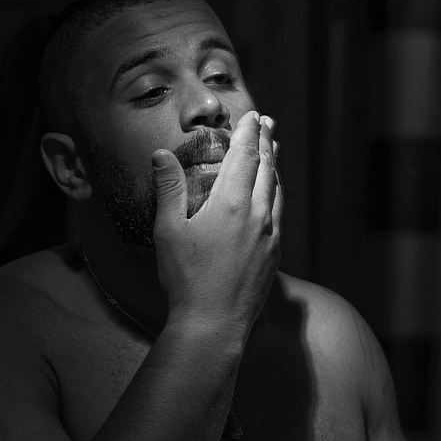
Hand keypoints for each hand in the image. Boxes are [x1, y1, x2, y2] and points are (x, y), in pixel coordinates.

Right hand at [152, 111, 282, 333]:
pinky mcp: (275, 255)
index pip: (245, 156)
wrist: (213, 324)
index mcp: (231, 203)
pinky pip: (279, 214)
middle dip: (266, 142)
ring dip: (274, 167)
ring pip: (277, 191)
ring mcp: (271, 236)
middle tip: (267, 123)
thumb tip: (162, 154)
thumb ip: (169, 189)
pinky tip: (272, 196)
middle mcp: (258, 215)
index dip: (249, 133)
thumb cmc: (185, 278)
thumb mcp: (168, 230)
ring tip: (273, 151)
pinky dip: (276, 194)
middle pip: (267, 168)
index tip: (252, 115)